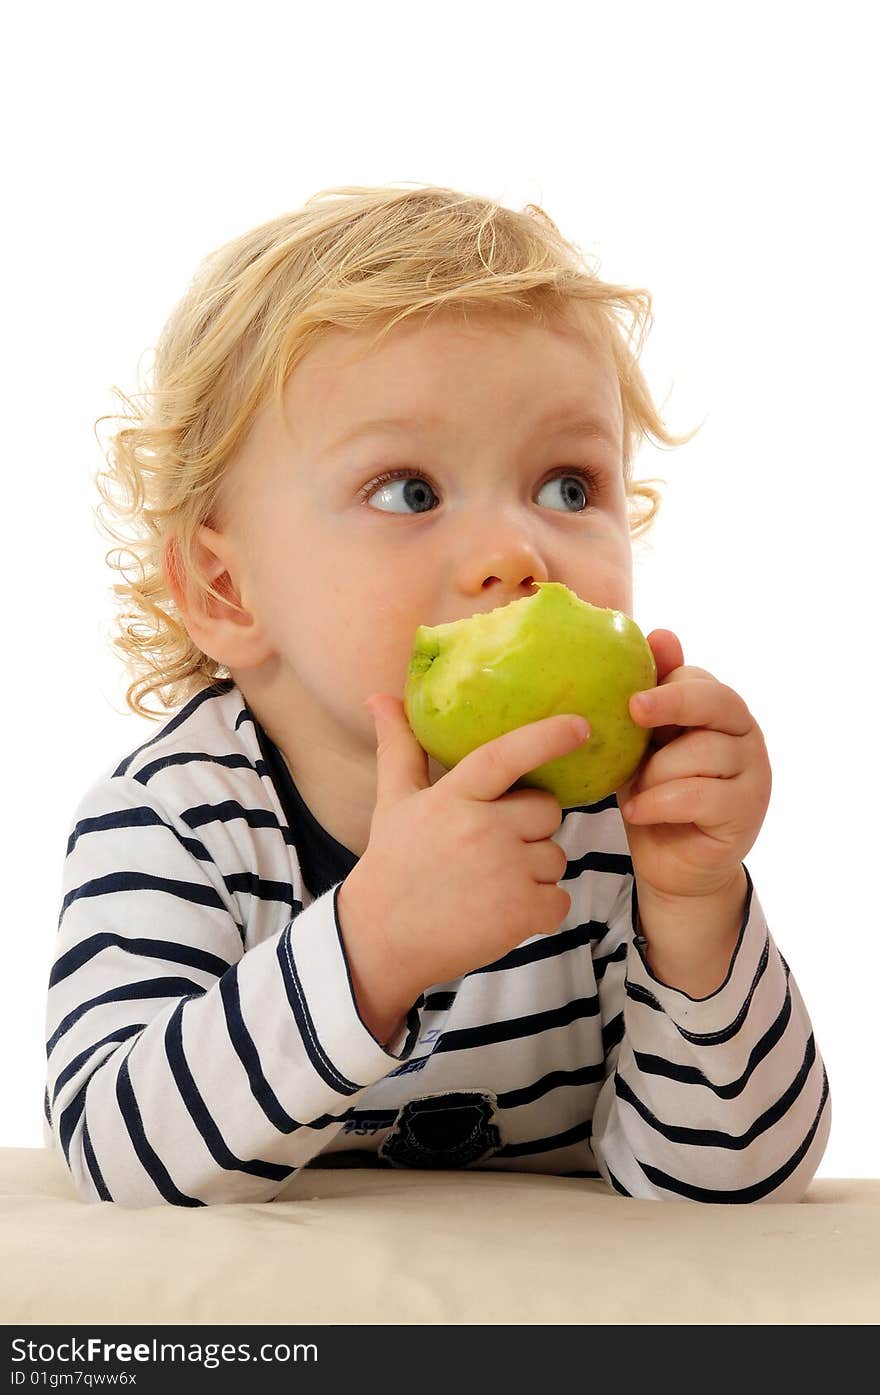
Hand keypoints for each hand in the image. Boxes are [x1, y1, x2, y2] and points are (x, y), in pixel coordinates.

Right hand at [337, 699, 589, 1037]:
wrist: (381, 940)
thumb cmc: (393, 864)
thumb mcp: (394, 802)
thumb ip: (399, 747)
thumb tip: (379, 696)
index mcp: (454, 797)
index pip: (506, 756)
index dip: (546, 737)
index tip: (581, 725)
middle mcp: (482, 829)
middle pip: (546, 811)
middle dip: (530, 826)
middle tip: (491, 847)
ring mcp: (505, 871)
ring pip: (554, 856)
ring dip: (534, 871)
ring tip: (489, 884)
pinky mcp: (521, 912)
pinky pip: (560, 899)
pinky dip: (541, 909)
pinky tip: (502, 912)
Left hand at [617, 630, 771, 903]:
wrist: (673, 865)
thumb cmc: (655, 793)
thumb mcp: (644, 743)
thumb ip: (654, 693)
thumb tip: (661, 631)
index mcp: (721, 711)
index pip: (702, 681)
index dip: (667, 681)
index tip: (630, 697)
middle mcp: (746, 736)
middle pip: (718, 703)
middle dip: (674, 702)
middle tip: (635, 710)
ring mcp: (753, 774)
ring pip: (701, 754)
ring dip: (656, 773)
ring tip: (634, 791)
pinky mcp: (746, 812)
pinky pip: (699, 795)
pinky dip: (659, 802)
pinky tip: (636, 810)